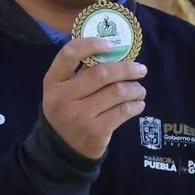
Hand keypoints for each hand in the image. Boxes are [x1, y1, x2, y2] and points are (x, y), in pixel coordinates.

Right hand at [42, 38, 147, 159]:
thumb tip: (116, 53)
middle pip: (102, 73)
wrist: (62, 150)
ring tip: (140, 90)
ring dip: (135, 89)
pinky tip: (137, 104)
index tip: (111, 45)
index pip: (69, 54)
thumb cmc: (68, 111)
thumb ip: (80, 73)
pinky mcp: (95, 131)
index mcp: (53, 82)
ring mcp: (79, 116)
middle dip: (127, 69)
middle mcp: (63, 98)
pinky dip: (135, 105)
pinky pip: (123, 111)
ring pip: (117, 92)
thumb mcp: (63, 91)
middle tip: (141, 70)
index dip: (91, 44)